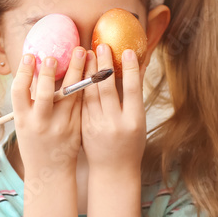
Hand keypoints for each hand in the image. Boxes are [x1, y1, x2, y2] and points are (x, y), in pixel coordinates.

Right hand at [11, 47, 86, 173]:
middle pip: (46, 92)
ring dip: (77, 71)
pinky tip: (92, 69)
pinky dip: (86, 85)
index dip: (24, 72)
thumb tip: (38, 71)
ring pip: (70, 95)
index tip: (30, 55)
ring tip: (82, 52)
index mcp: (23, 120)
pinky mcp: (76, 128)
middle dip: (50, 71)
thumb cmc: (34, 145)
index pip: (19, 91)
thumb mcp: (24, 125)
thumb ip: (29, 103)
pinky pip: (82, 103)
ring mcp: (60, 126)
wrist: (50, 173)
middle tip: (55, 54)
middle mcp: (40, 123)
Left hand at [81, 45, 145, 170]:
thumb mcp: (139, 121)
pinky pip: (80, 103)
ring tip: (88, 53)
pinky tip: (78, 71)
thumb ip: (135, 96)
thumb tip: (137, 66)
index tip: (127, 51)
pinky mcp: (83, 127)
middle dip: (104, 65)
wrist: (113, 171)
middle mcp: (115, 123)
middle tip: (102, 45)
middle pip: (107, 88)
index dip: (130, 69)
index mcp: (134, 121)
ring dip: (88, 71)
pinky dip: (79, 85)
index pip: (132, 89)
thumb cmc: (131, 144)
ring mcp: (96, 126)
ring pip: (90, 93)